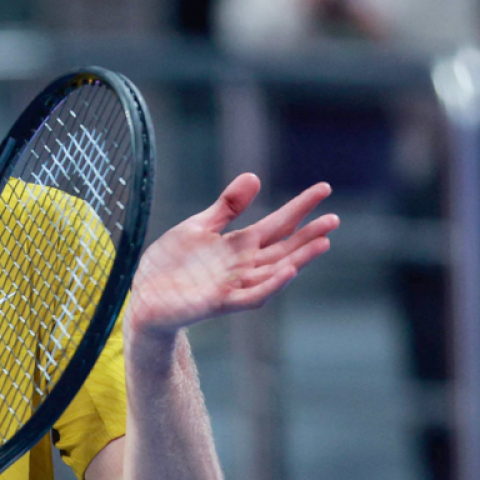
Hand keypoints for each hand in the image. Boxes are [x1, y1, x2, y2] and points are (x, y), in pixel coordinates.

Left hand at [127, 174, 337, 340]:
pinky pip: (252, 296)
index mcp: (239, 245)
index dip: (300, 207)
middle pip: (283, 248)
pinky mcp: (220, 303)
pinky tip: (289, 270)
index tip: (323, 189)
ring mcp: (234, 285)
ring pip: (274, 271)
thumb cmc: (172, 264)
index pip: (278, 224)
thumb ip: (227, 206)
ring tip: (323, 241)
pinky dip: (272, 284)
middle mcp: (243, 266)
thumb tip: (254, 176)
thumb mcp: (198, 227)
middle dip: (309, 234)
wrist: (145, 296)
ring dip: (299, 258)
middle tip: (334, 218)